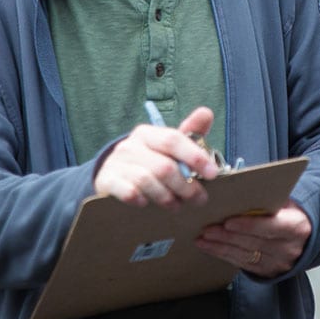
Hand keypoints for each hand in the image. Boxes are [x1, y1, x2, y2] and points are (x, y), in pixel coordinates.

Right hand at [94, 107, 218, 209]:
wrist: (110, 174)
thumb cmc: (147, 160)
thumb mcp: (166, 146)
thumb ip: (189, 132)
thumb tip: (207, 112)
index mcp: (148, 134)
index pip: (173, 139)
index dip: (194, 156)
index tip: (213, 174)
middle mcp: (131, 145)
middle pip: (164, 167)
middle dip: (186, 186)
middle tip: (199, 199)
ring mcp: (117, 163)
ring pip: (147, 181)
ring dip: (167, 197)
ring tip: (176, 205)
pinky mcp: (107, 181)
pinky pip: (128, 192)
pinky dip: (141, 199)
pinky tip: (147, 203)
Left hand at [195, 201, 311, 278]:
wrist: (305, 239)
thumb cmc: (289, 214)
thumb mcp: (286, 203)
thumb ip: (267, 200)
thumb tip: (238, 191)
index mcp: (296, 227)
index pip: (270, 227)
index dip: (248, 225)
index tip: (228, 222)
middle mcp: (289, 248)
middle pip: (254, 242)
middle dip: (227, 236)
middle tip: (207, 229)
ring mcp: (278, 263)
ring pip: (245, 255)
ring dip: (220, 247)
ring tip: (203, 238)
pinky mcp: (267, 272)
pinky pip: (242, 264)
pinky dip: (223, 255)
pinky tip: (209, 247)